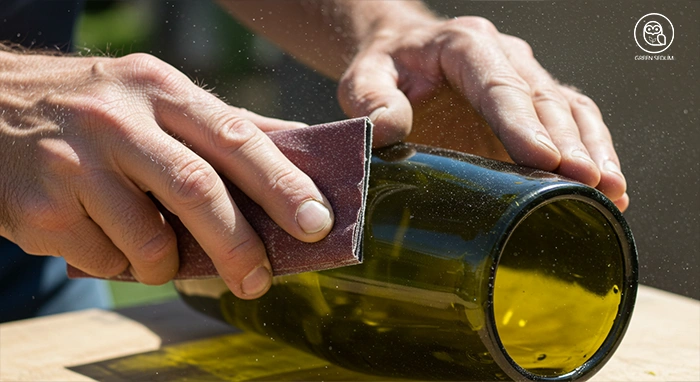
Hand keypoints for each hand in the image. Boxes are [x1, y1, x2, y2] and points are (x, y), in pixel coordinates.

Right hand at [0, 52, 333, 297]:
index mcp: (161, 90)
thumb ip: (224, 127)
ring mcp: (75, 165)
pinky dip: (123, 264)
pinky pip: (107, 262)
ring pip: (149, 243)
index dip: (283, 183)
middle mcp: (117, 121)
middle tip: (259, 280)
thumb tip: (301, 150)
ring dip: (168, 263)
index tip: (318, 221)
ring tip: (158, 250)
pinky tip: (106, 236)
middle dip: (238, 244)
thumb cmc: (96, 111)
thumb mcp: (156, 98)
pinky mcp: (41, 209)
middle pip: (197, 189)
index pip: (235, 138)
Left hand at [337, 16, 628, 210]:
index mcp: (465, 46)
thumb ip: (371, 100)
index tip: (546, 160)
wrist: (402, 54)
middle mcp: (505, 58)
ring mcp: (525, 80)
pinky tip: (606, 190)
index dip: (524, 123)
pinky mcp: (533, 107)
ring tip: (611, 193)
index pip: (499, 85)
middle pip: (545, 99)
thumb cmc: (384, 68)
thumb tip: (387, 131)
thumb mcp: (363, 79)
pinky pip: (573, 123)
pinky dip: (594, 153)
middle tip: (588, 184)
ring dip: (593, 150)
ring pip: (570, 109)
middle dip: (570, 143)